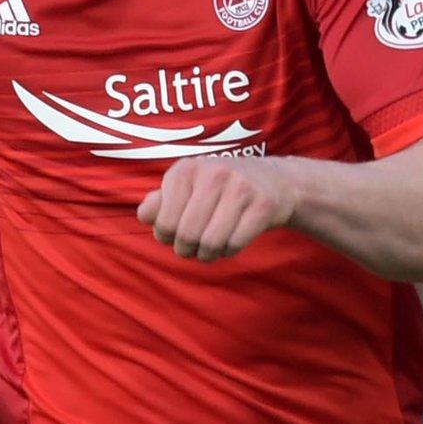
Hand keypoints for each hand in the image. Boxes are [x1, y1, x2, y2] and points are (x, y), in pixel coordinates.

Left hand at [138, 156, 296, 261]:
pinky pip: (235, 244)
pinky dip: (230, 251)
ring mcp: (241, 187)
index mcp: (186, 169)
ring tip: (211, 246)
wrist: (277, 181)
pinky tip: (232, 240)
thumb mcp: (188, 186)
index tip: (177, 232)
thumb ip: (160, 201)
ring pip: (211, 243)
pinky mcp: (263, 204)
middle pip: (188, 236)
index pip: (164, 222)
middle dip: (188, 250)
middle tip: (194, 246)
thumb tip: (145, 215)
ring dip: (209, 254)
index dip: (166, 237)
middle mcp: (213, 173)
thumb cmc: (221, 188)